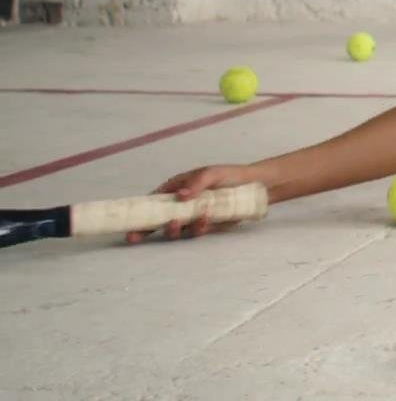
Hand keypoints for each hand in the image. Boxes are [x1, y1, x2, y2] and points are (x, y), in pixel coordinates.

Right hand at [125, 164, 260, 243]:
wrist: (255, 187)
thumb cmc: (229, 175)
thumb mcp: (211, 173)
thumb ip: (196, 183)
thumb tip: (180, 196)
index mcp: (175, 189)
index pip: (151, 202)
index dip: (137, 212)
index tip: (126, 223)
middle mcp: (181, 205)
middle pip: (157, 220)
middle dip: (144, 230)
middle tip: (133, 237)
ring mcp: (192, 217)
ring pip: (175, 229)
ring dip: (171, 229)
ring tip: (175, 222)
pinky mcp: (206, 226)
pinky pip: (196, 231)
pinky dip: (197, 227)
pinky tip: (204, 218)